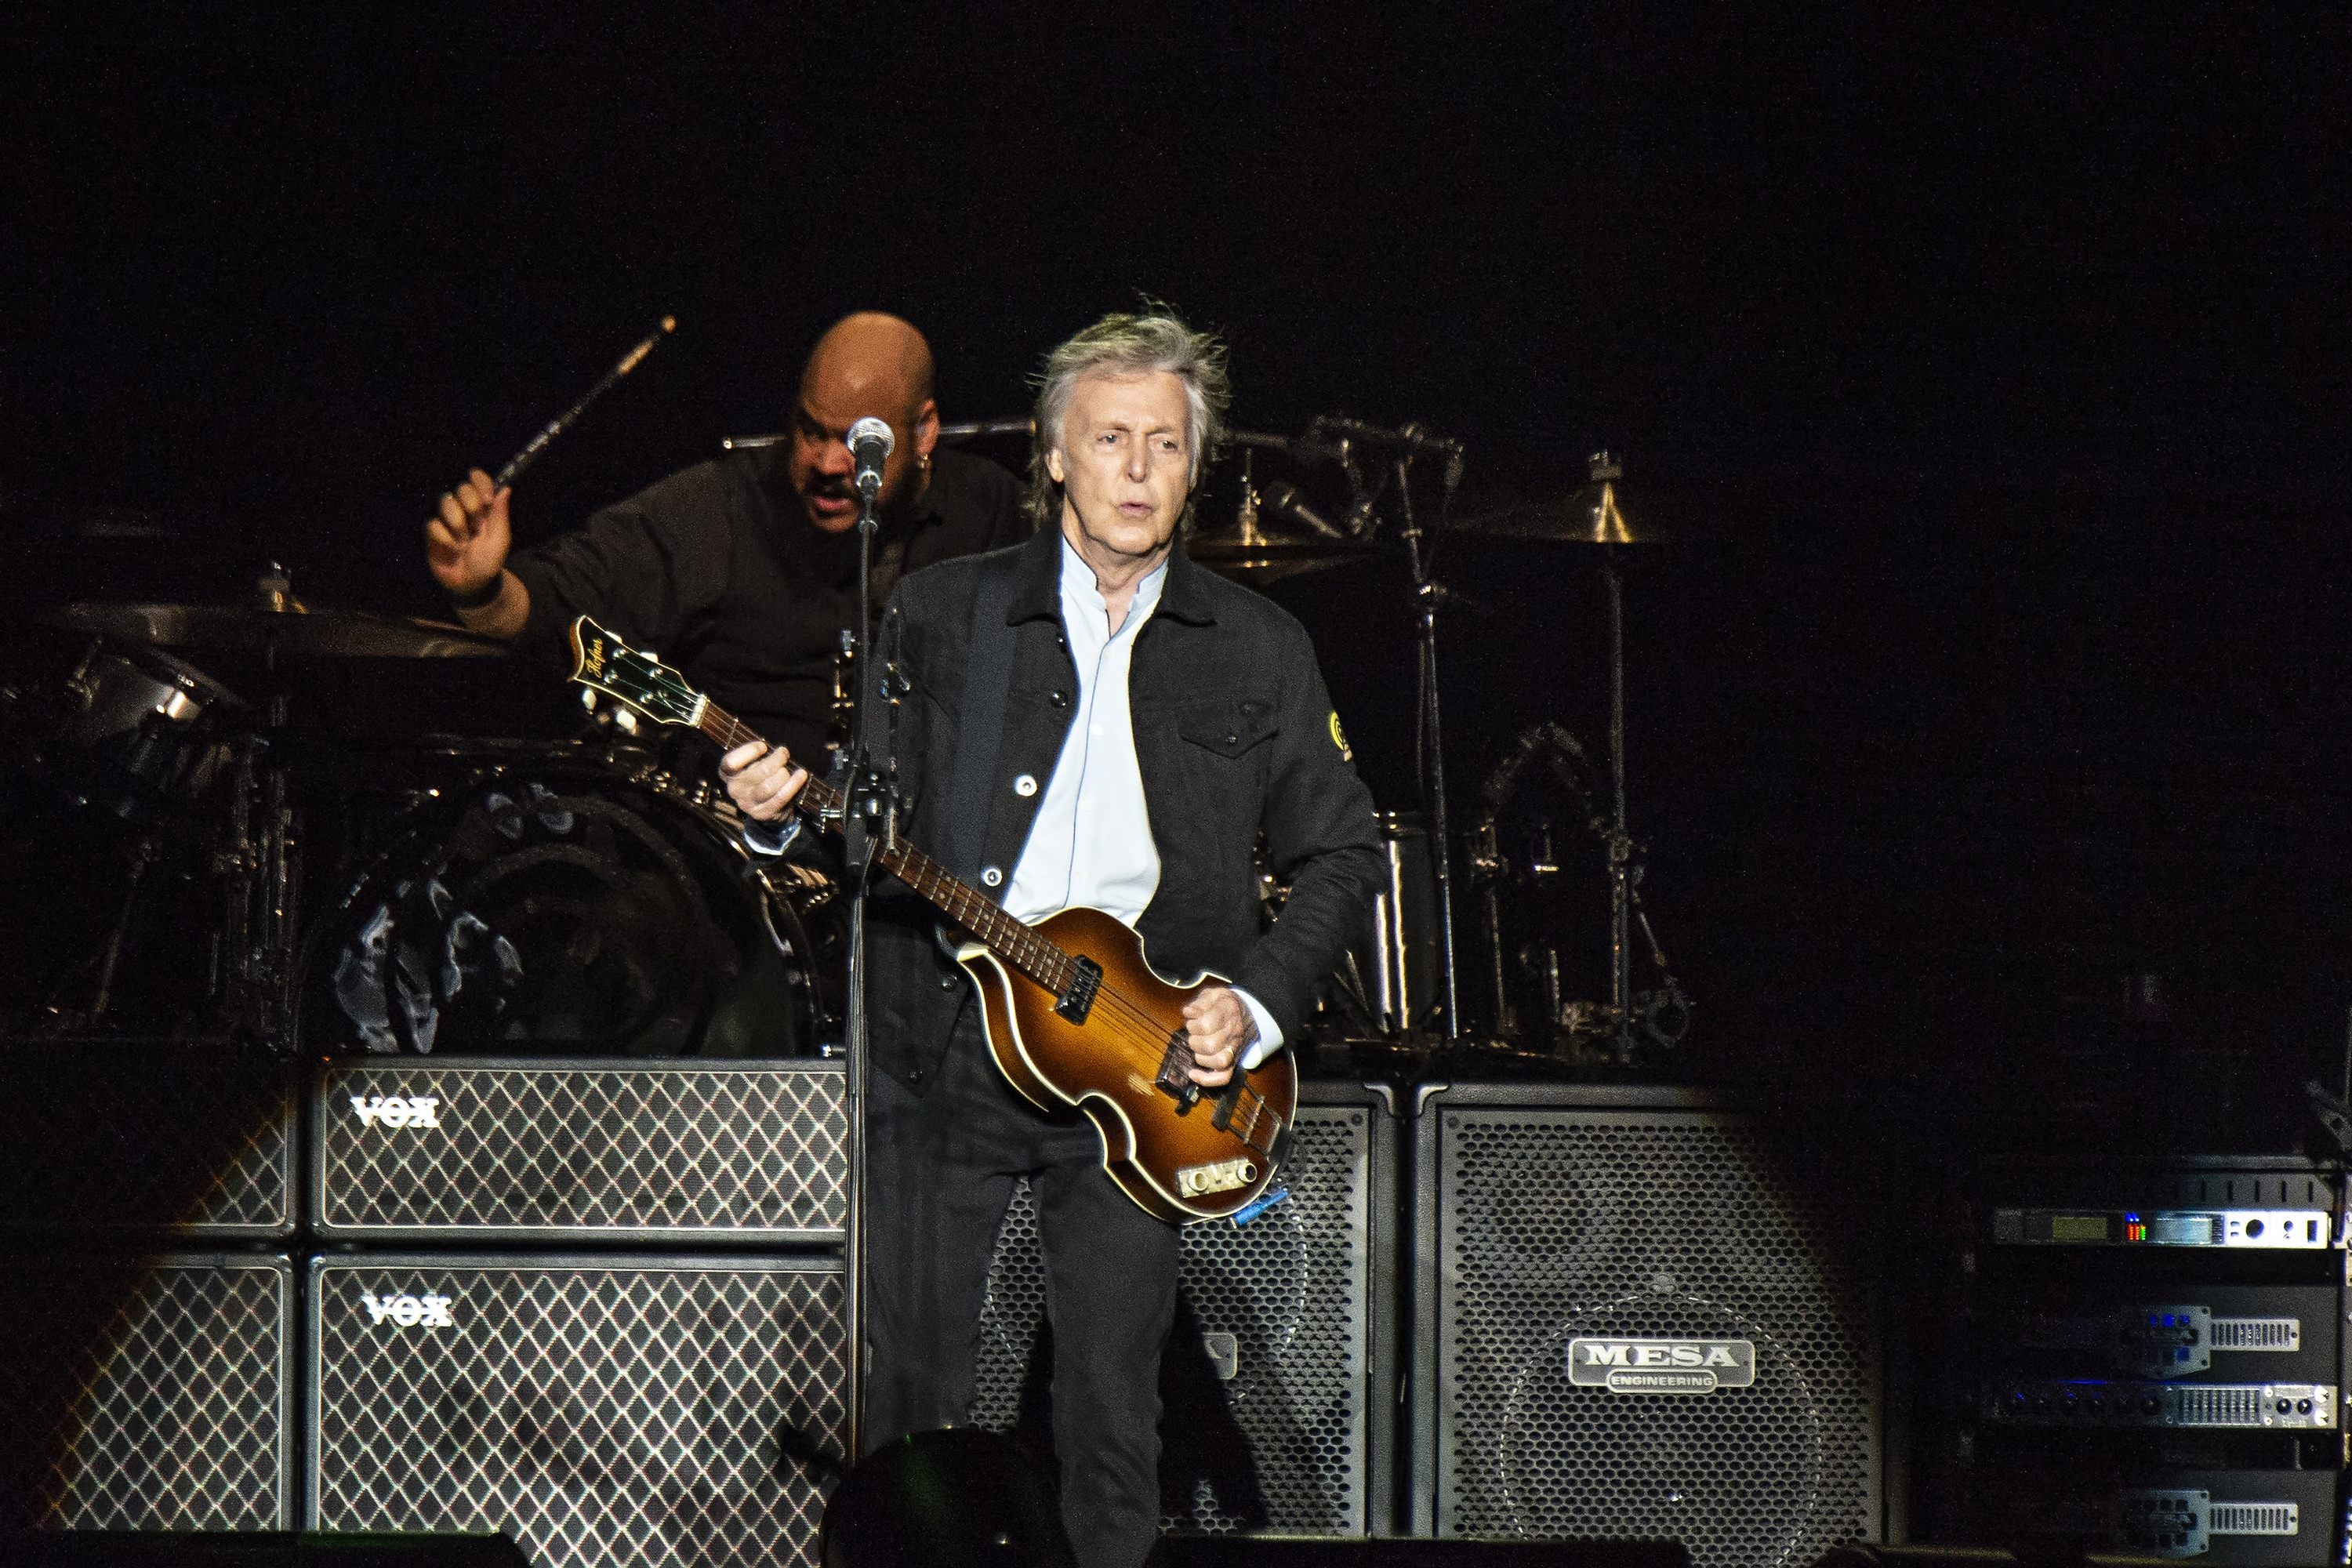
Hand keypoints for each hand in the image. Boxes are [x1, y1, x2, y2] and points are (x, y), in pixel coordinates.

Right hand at [424, 467, 512, 596]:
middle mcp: (465, 509)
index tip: (487, 499)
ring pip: (446, 502)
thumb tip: (505, 488)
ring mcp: (447, 519)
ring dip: (457, 523)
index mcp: (484, 508)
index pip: (479, 480)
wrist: (470, 584)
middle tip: (477, 525)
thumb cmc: (487, 562)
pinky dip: (445, 538)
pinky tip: (451, 548)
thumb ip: (500, 515)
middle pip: (462, 488)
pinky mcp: (433, 531)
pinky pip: (434, 524)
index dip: (481, 483)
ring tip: (464, 542)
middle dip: (471, 505)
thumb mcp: (500, 540)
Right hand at [719, 740, 807, 821]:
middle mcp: (734, 789)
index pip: (731, 762)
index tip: (764, 747)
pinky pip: (780, 798)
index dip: (749, 751)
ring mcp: (747, 803)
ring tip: (789, 769)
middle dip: (776, 760)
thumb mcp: (752, 765)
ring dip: (784, 774)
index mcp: (728, 774)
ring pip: (768, 787)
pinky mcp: (762, 813)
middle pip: (758, 772)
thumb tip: (778, 750)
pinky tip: (801, 775)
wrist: (765, 806)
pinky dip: (793, 785)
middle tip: (784, 753)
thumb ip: (758, 756)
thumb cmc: (759, 778)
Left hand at [1181, 985, 1257, 1087]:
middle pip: (1210, 1045)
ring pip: (1219, 1062)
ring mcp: (1235, 1049)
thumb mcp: (1213, 995)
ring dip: (1201, 1057)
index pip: (1206, 1025)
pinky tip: (1194, 1073)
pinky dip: (1207, 1079)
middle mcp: (1234, 1032)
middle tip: (1194, 1036)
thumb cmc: (1226, 1005)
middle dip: (1194, 1041)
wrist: (1249, 1012)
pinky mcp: (1234, 1062)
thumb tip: (1188, 1012)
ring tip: (1198, 1049)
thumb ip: (1199, 1003)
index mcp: (1228, 1012)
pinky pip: (1224, 1077)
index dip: (1193, 1026)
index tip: (1192, 1023)